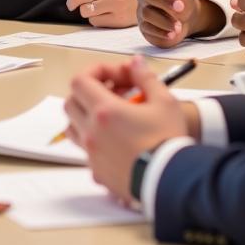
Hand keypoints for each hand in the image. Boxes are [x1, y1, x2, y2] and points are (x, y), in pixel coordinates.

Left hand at [63, 56, 190, 205]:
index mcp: (104, 111)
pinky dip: (94, 141)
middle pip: (71, 102)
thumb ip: (145, 77)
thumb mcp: (164, 102)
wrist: (173, 182)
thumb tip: (135, 62)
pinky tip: (117, 141)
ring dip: (86, 117)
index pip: (80, 80)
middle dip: (88, 92)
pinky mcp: (97, 172)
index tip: (115, 75)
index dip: (95, 72)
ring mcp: (91, 154)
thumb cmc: (168, 141)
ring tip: (111, 116)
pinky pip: (85, 152)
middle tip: (113, 93)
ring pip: (73, 127)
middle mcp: (91, 132)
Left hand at [66, 0, 143, 26]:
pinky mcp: (119, 19)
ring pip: (84, 10)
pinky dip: (95, 18)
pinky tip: (104, 14)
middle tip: (72, 4)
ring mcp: (117, 4)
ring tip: (93, 7)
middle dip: (71, 1)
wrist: (154, 0)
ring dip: (85, 10)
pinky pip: (95, 21)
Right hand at [137, 0, 200, 45]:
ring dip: (166, 24)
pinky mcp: (142, 27)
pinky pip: (148, 31)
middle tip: (181, 16)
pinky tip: (171, 34)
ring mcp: (141, 11)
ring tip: (178, 27)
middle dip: (167, 11)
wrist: (185, 19)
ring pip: (148, 17)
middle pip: (150, 2)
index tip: (181, 6)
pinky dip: (162, 34)